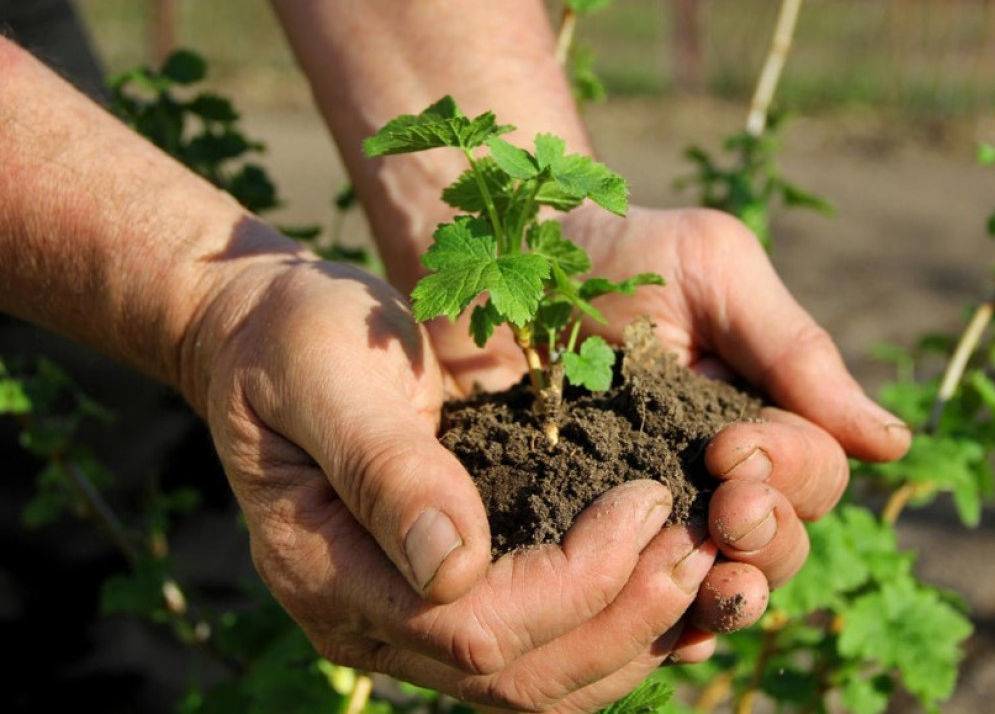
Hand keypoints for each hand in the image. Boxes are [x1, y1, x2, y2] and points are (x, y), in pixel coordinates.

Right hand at [182, 253, 717, 710]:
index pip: (472, 624)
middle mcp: (366, 620)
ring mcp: (404, 621)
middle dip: (622, 618)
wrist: (269, 337)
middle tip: (701, 547)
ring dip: (630, 638)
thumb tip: (454, 564)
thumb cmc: (296, 339)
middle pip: (516, 675)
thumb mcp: (329, 375)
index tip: (645, 502)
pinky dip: (609, 630)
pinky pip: (536, 651)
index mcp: (326, 569)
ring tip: (703, 569)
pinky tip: (662, 584)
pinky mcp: (443, 600)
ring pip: (535, 684)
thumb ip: (385, 467)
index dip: (574, 581)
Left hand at [427, 205, 909, 643]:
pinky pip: (642, 606)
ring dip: (729, 591)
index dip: (789, 471)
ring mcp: (653, 514)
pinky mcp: (586, 539)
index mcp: (759, 416)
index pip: (813, 474)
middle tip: (723, 508)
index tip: (729, 446)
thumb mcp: (713, 268)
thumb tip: (893, 444)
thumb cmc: (617, 251)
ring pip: (720, 585)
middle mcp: (715, 476)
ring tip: (710, 582)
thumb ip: (796, 350)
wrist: (500, 259)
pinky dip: (665, 627)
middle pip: (778, 543)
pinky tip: (665, 631)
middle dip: (765, 536)